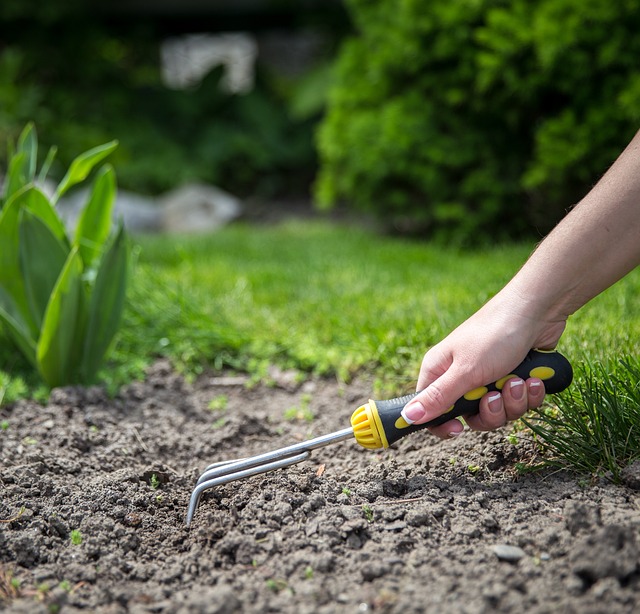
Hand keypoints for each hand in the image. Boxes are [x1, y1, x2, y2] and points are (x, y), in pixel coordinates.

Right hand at [402, 288, 566, 437]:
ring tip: (519, 380)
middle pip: (471, 417)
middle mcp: (462, 376)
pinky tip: (534, 378)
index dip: (443, 424)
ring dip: (513, 400)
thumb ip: (438, 398)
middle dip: (491, 411)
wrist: (537, 311)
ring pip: (498, 411)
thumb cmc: (495, 335)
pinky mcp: (512, 377)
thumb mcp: (465, 371)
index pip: (431, 411)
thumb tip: (408, 416)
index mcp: (440, 371)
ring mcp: (489, 377)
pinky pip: (519, 402)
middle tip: (496, 394)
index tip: (459, 429)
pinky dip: (529, 393)